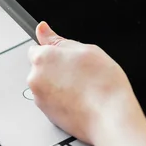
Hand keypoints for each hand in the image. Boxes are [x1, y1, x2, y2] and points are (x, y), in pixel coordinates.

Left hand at [27, 22, 145, 144]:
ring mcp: (39, 97)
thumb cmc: (103, 84)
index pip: (38, 49)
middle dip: (56, 69)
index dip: (56, 53)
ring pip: (46, 85)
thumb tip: (43, 29)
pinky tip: (80, 100)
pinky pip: (51, 101)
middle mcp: (35, 77)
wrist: (110, 116)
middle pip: (41, 68)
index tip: (69, 59)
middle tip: (80, 73)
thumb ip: (59, 40)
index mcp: (43, 57)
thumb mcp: (87, 50)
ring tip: (82, 89)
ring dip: (58, 85)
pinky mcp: (46, 114)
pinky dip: (61, 100)